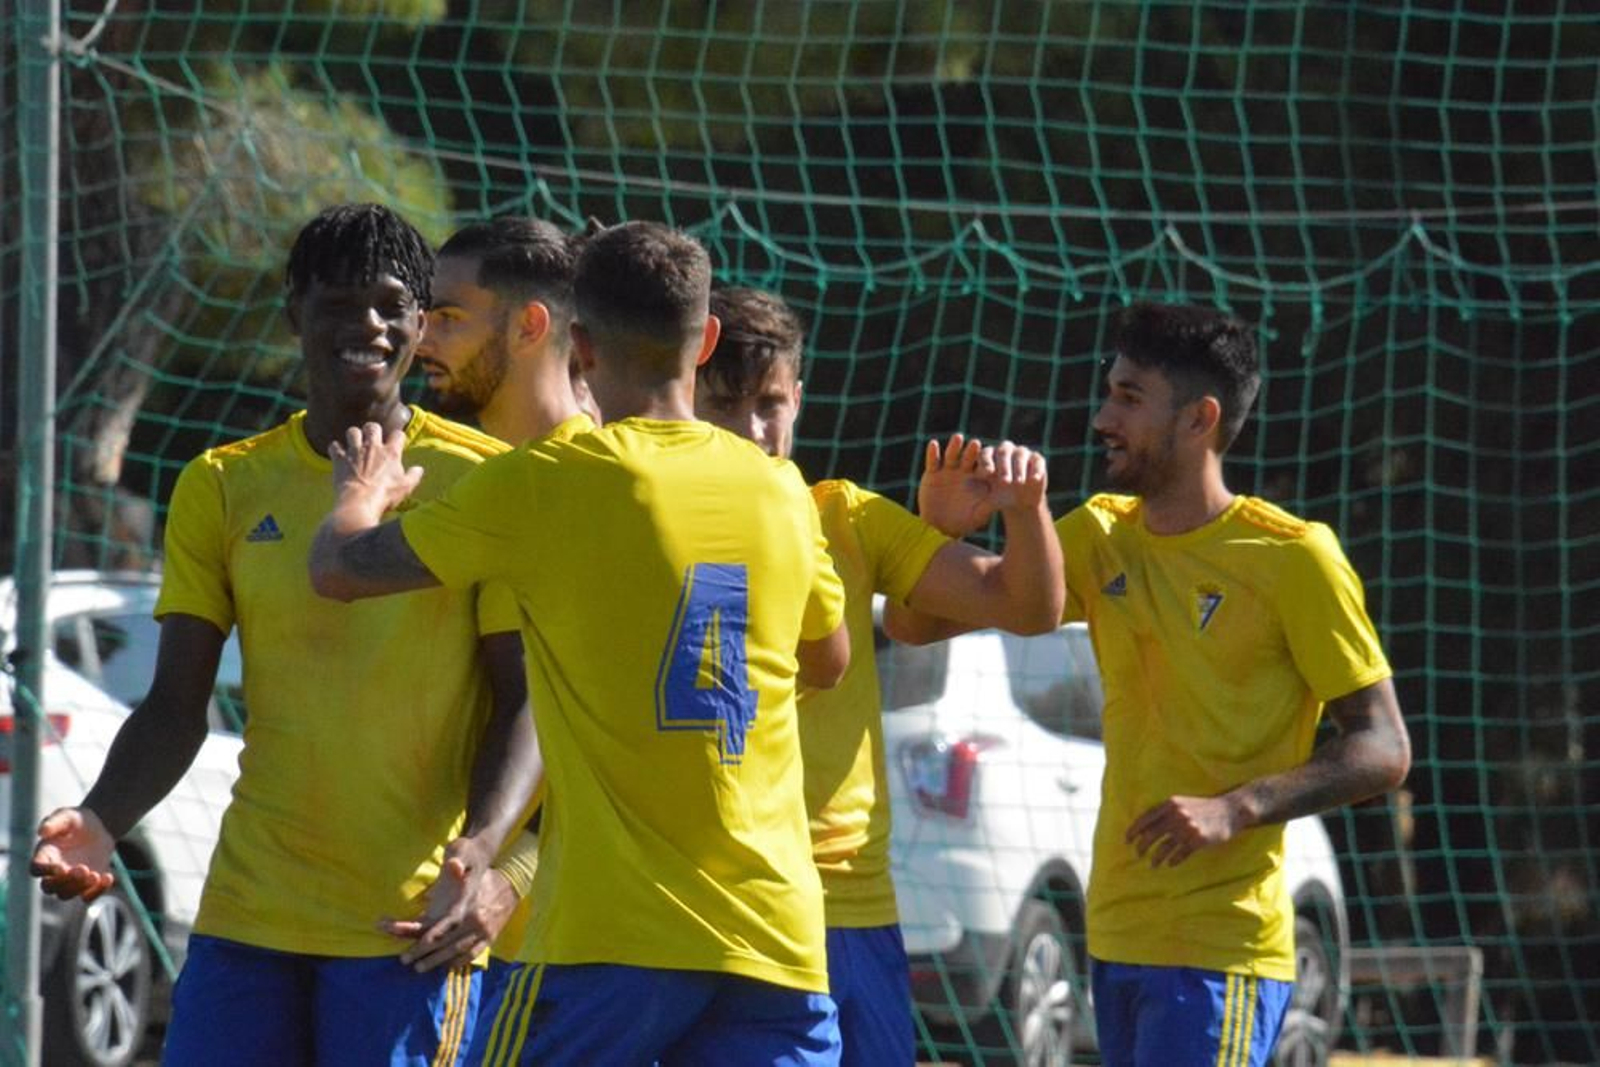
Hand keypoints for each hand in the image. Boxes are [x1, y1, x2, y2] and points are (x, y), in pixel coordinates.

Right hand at [31, 808, 116, 900]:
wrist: (98, 827)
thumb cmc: (76, 820)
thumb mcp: (66, 816)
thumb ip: (54, 822)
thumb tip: (42, 831)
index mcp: (44, 856)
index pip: (36, 869)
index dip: (45, 872)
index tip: (61, 867)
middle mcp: (53, 872)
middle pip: (50, 888)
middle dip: (65, 882)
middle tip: (82, 869)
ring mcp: (69, 881)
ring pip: (66, 895)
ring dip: (80, 888)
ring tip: (96, 875)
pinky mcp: (86, 884)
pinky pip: (88, 896)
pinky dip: (98, 891)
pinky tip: (108, 877)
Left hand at [329, 422, 422, 514]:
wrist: (360, 502)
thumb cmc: (384, 496)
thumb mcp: (406, 488)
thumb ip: (414, 476)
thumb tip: (419, 469)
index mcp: (390, 453)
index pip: (397, 434)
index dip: (398, 437)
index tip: (397, 442)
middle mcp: (372, 447)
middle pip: (372, 426)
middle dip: (373, 430)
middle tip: (373, 438)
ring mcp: (354, 452)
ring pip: (352, 431)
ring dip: (354, 436)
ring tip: (355, 443)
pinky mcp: (340, 459)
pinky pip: (334, 446)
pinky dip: (336, 448)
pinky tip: (338, 453)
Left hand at [381, 838, 514, 971]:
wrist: (513, 883)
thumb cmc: (484, 875)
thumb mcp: (472, 867)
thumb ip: (459, 865)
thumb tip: (454, 865)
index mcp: (468, 905)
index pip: (445, 926)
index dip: (428, 937)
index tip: (414, 945)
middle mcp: (476, 921)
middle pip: (447, 942)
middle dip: (425, 953)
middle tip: (405, 960)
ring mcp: (484, 931)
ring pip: (457, 951)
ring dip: (437, 961)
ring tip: (420, 967)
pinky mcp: (490, 937)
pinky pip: (473, 954)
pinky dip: (458, 961)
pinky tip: (445, 966)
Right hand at [917, 434, 997, 537]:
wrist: (939, 527)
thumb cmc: (963, 522)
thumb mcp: (978, 515)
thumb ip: (991, 506)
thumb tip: (1009, 499)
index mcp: (977, 478)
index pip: (983, 467)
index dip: (987, 465)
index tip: (990, 468)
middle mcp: (963, 471)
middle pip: (969, 457)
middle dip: (972, 451)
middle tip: (977, 444)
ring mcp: (947, 470)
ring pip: (951, 455)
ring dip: (954, 446)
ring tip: (958, 437)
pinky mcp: (932, 473)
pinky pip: (933, 461)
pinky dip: (932, 453)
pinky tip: (933, 444)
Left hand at [985, 440, 1048, 514]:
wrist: (1021, 501)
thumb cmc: (1000, 497)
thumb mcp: (990, 499)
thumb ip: (982, 498)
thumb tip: (971, 501)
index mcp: (990, 456)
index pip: (986, 453)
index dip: (986, 461)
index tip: (987, 473)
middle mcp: (1006, 450)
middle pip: (1003, 451)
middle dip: (1003, 466)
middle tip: (1004, 481)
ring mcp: (1022, 453)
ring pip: (1020, 454)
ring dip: (1019, 468)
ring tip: (1018, 482)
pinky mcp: (1037, 459)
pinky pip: (1037, 460)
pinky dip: (1036, 469)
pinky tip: (1034, 479)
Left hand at [1125, 794, 1244, 867]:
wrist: (1230, 810)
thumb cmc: (1203, 808)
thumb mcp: (1183, 803)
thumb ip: (1166, 811)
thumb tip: (1145, 827)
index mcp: (1171, 804)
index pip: (1146, 818)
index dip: (1134, 830)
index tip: (1127, 840)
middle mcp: (1177, 815)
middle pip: (1152, 834)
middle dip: (1142, 846)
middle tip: (1137, 854)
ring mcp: (1188, 828)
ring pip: (1165, 847)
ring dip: (1156, 858)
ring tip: (1152, 864)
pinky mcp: (1199, 840)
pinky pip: (1180, 854)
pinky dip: (1173, 861)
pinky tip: (1169, 864)